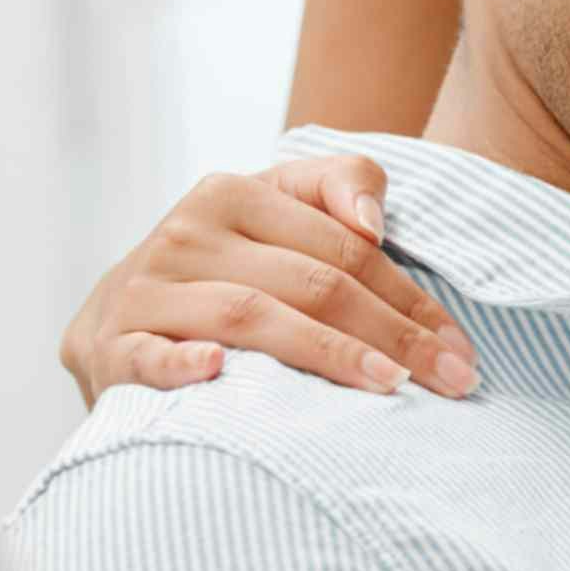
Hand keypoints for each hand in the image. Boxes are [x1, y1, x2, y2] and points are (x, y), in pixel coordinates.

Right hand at [59, 155, 477, 404]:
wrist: (115, 312)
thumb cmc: (224, 264)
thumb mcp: (278, 209)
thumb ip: (338, 185)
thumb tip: (372, 224)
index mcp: (234, 194)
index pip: (344, 250)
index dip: (410, 299)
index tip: (460, 349)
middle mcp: (187, 233)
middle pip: (310, 283)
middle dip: (391, 334)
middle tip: (450, 380)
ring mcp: (145, 291)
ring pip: (249, 316)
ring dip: (323, 351)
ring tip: (387, 385)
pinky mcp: (109, 345)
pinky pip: (147, 356)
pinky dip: (180, 364)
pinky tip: (218, 370)